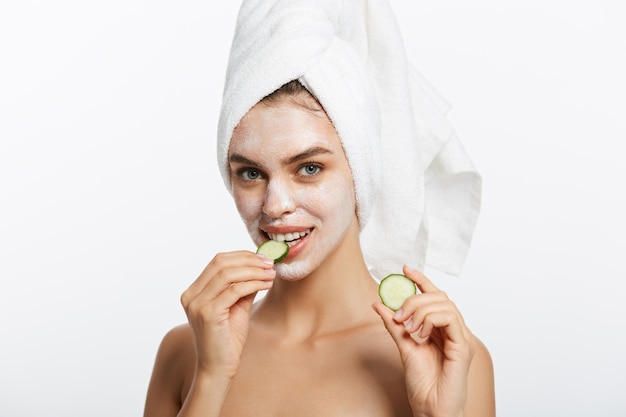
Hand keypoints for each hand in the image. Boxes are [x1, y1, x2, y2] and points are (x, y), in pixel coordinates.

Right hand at [180, 251, 275, 379]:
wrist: (219, 368)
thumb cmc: (228, 339)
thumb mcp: (236, 306)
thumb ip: (243, 286)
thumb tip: (260, 265)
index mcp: (194, 291)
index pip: (217, 261)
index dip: (242, 256)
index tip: (263, 258)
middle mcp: (191, 295)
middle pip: (221, 263)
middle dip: (249, 260)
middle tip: (270, 263)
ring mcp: (197, 304)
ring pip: (228, 274)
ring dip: (253, 270)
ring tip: (271, 273)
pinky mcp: (208, 313)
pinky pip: (234, 290)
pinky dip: (253, 283)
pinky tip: (267, 284)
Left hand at [372, 265, 474, 416]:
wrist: (430, 408)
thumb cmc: (422, 384)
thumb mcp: (403, 347)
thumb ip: (393, 325)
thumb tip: (379, 304)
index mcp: (440, 329)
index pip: (434, 296)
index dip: (421, 280)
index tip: (405, 270)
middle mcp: (453, 331)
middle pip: (439, 296)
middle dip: (415, 298)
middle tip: (399, 314)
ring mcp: (460, 338)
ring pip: (445, 304)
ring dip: (421, 310)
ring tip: (408, 327)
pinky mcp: (463, 346)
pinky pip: (451, 319)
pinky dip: (432, 320)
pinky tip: (421, 333)